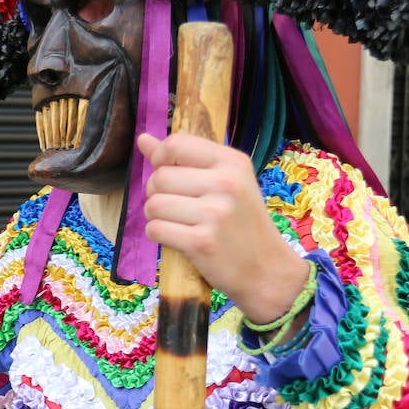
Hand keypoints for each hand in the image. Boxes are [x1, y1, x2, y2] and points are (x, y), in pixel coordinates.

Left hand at [138, 132, 309, 322]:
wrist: (266, 269)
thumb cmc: (241, 223)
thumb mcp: (224, 182)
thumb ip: (183, 159)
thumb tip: (143, 139)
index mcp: (232, 162)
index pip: (176, 144)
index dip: (159, 159)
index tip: (166, 174)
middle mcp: (226, 183)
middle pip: (159, 177)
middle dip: (156, 193)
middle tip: (176, 207)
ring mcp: (214, 213)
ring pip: (153, 204)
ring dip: (156, 216)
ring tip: (178, 223)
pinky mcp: (201, 242)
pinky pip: (155, 229)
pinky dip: (159, 235)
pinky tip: (177, 238)